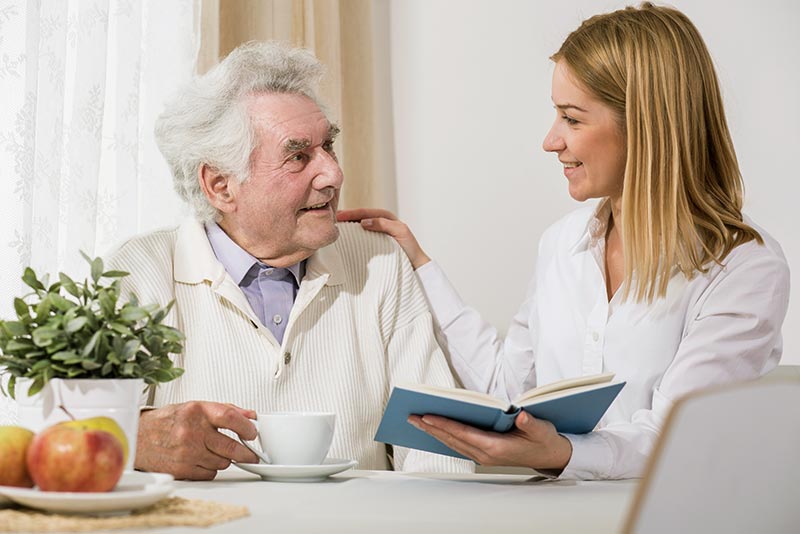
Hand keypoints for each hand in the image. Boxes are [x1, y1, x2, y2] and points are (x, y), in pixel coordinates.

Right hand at [135, 401, 258, 479]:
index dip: (247, 427)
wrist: (138, 438)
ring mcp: (187, 452)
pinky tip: (202, 459)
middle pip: (231, 447)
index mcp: (197, 411)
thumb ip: (226, 410)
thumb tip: (251, 416)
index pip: (230, 418)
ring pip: (223, 462)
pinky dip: (211, 468)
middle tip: (250, 454)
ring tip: (214, 451)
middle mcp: (192, 431)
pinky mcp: (182, 470)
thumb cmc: (168, 421)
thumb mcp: (196, 407)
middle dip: (245, 453)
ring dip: (224, 459)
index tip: (253, 433)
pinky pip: (210, 474)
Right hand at [337, 208, 430, 268]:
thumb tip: (363, 222)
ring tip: (333, 227)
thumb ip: (384, 224)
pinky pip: (360, 236)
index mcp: (385, 217)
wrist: (415, 264)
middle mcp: (379, 222)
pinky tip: (343, 239)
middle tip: (330, 219)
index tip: (338, 216)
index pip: (364, 212)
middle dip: (345, 217)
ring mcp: (375, 233)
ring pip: (358, 226)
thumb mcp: (400, 231)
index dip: (351, 213)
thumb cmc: (409, 247)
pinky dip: (351, 235)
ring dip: (346, 226)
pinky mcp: (373, 243)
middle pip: (358, 217)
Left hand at [408, 411, 572, 472]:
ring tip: (417, 421)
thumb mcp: (541, 429)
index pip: (464, 434)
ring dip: (434, 433)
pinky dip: (445, 436)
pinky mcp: (483, 453)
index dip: (445, 425)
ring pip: (453, 444)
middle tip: (412, 417)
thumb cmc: (544, 440)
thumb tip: (522, 415)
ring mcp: (483, 456)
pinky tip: (435, 430)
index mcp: (497, 448)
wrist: (550, 455)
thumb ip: (531, 423)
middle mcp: (486, 454)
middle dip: (431, 428)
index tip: (428, 417)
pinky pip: (459, 445)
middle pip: (453, 440)